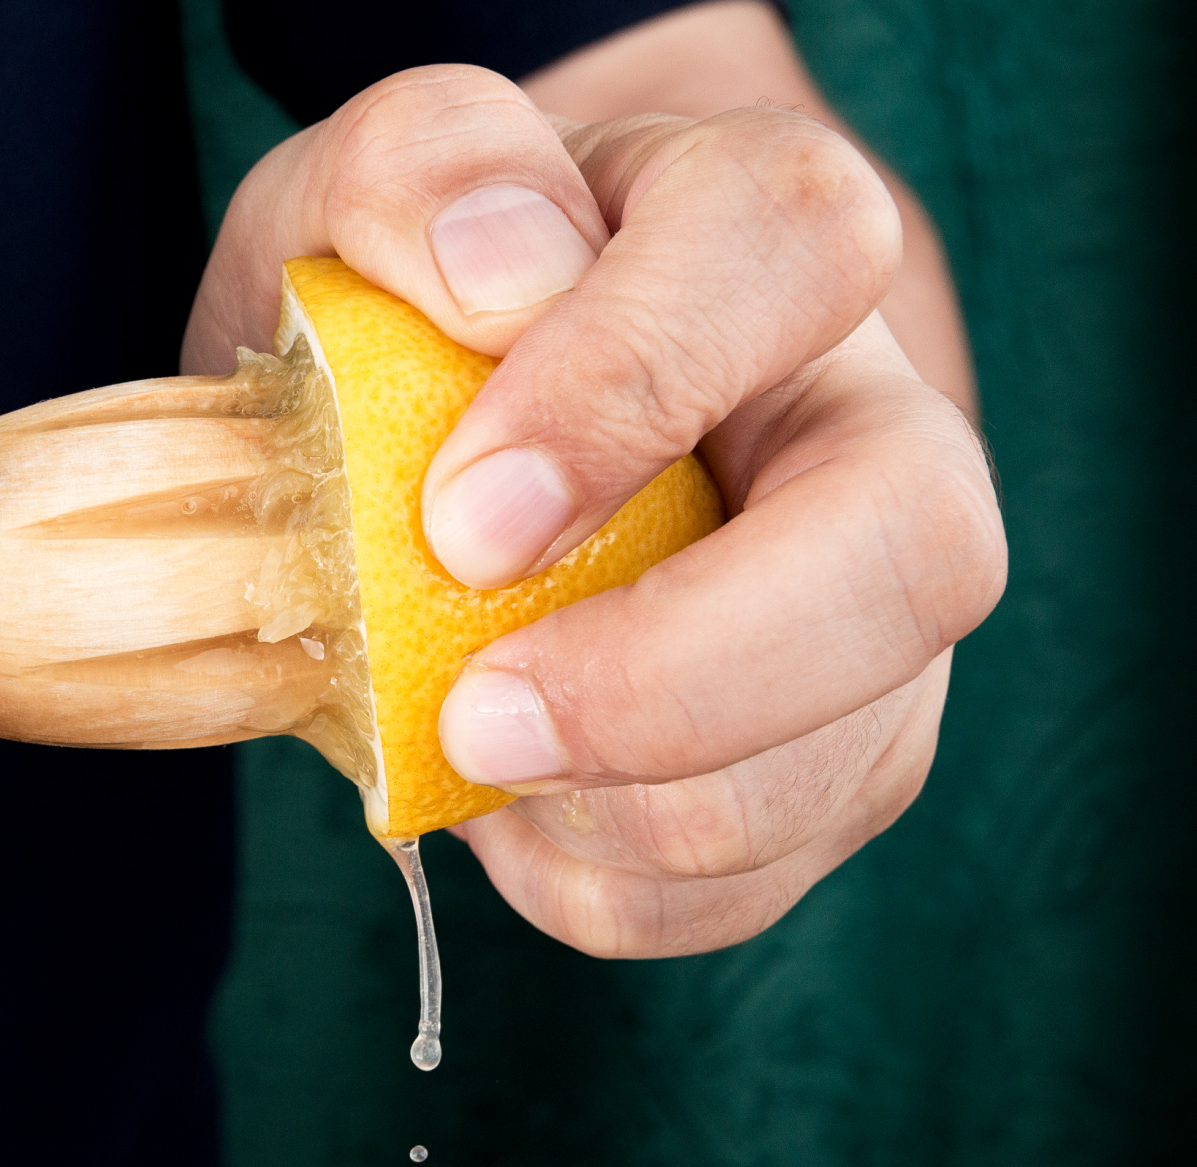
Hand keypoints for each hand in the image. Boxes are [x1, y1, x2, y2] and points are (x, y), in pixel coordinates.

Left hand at [185, 67, 1004, 955]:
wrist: (424, 436)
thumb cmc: (414, 311)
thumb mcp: (365, 201)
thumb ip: (424, 170)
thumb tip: (500, 273)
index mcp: (759, 240)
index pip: (789, 251)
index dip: (632, 384)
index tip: (457, 519)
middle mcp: (862, 428)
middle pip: (913, 552)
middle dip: (684, 674)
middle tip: (478, 719)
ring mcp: (861, 617)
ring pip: (845, 759)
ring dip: (628, 805)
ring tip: (466, 746)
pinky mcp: (822, 762)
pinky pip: (754, 881)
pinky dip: (607, 885)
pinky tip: (513, 820)